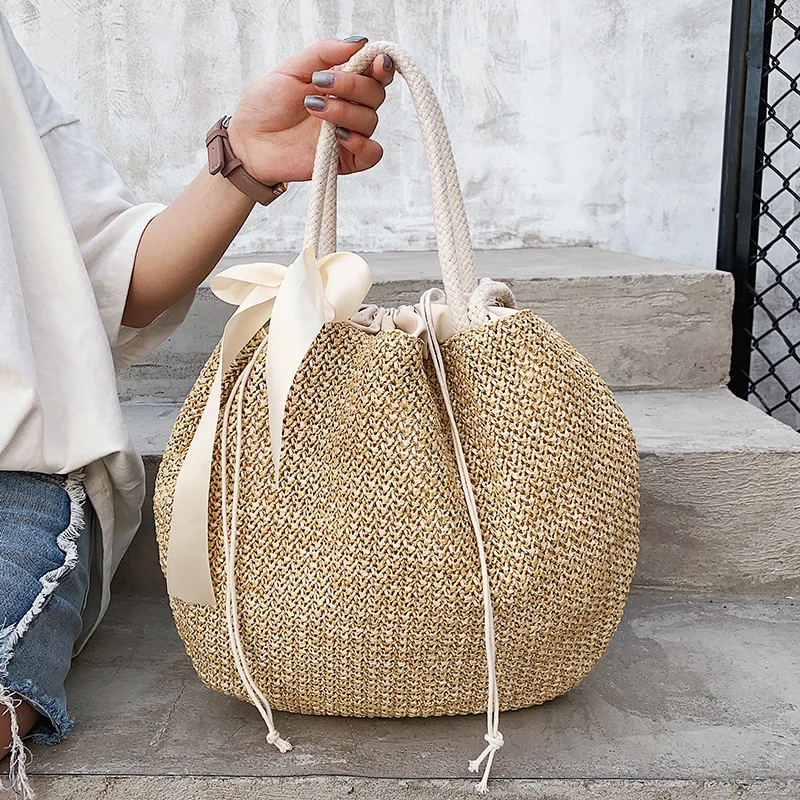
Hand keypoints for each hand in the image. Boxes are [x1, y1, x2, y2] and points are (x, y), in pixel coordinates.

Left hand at [226, 37, 393, 185]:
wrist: (249, 141)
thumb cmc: (266, 105)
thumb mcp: (290, 69)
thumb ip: (323, 53)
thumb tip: (358, 42)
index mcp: (340, 84)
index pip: (374, 73)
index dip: (381, 65)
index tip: (375, 62)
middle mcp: (348, 108)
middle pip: (375, 94)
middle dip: (353, 86)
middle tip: (320, 84)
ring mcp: (347, 134)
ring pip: (370, 121)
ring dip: (345, 111)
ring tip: (314, 108)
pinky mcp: (345, 160)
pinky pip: (372, 153)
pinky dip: (361, 143)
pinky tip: (339, 136)